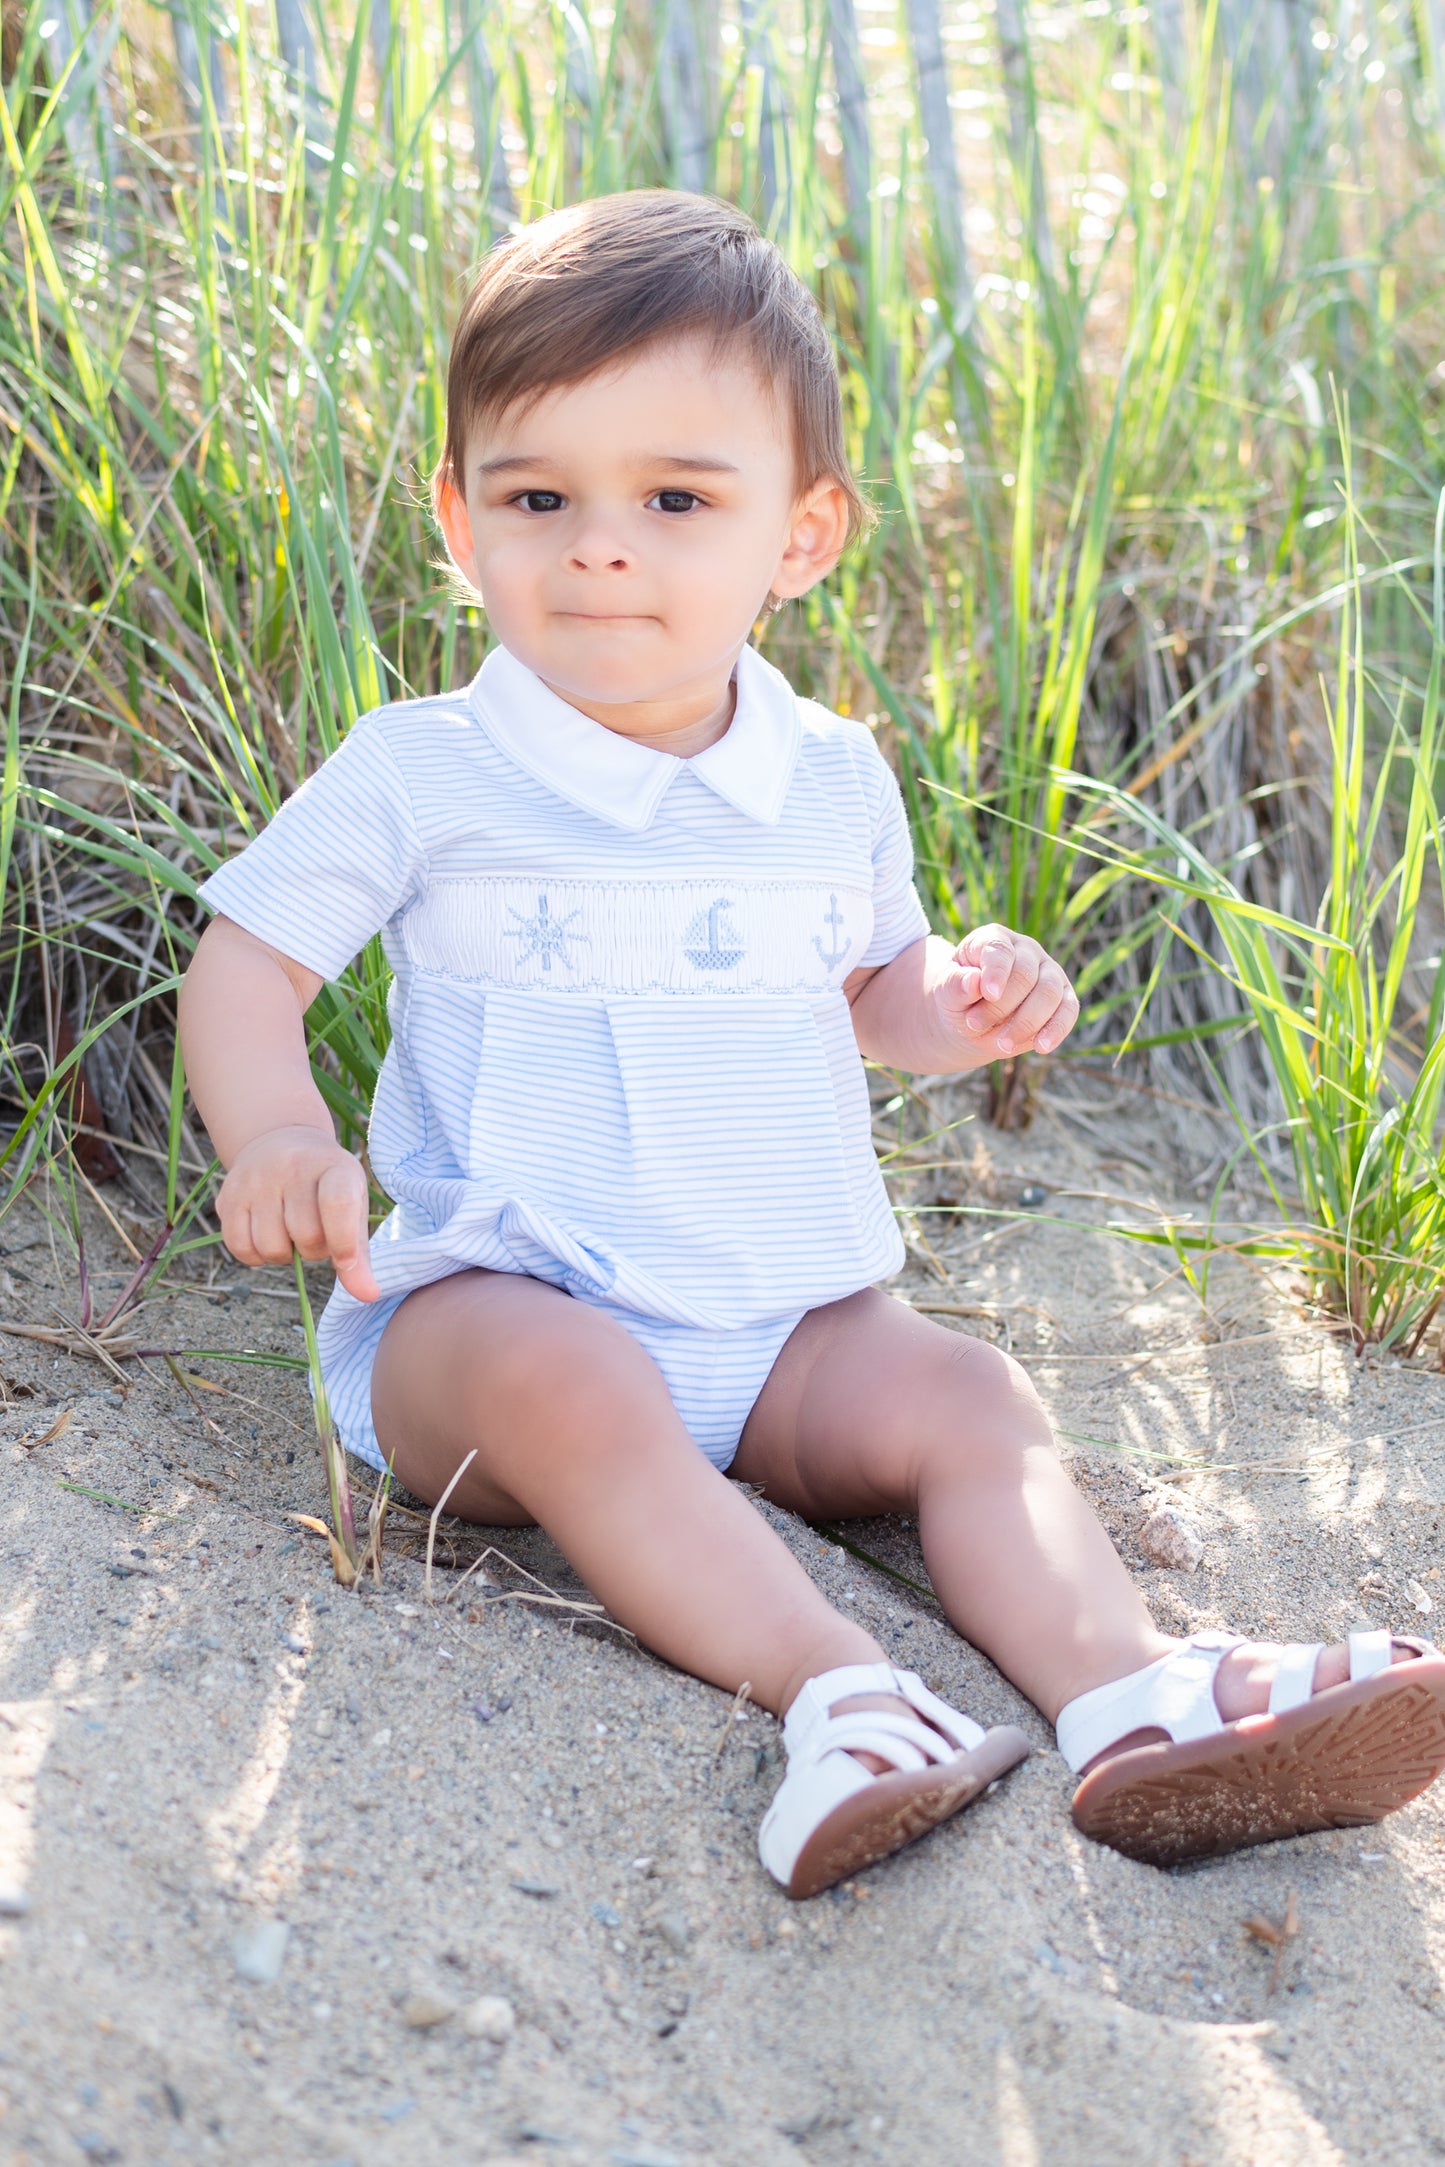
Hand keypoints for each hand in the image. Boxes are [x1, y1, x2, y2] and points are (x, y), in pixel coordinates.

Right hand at [215, 1124, 379, 1302]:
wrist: (279, 1140)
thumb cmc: (326, 1184)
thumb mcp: (352, 1205)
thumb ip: (359, 1253)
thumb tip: (367, 1296)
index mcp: (335, 1166)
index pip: (338, 1204)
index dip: (343, 1241)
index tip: (345, 1263)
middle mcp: (293, 1167)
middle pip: (306, 1235)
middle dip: (314, 1249)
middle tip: (315, 1233)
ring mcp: (257, 1179)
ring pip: (271, 1246)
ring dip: (284, 1254)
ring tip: (290, 1231)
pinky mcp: (228, 1195)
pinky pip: (240, 1248)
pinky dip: (256, 1256)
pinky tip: (266, 1236)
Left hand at [936, 925, 1078, 1064]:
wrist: (970, 1020)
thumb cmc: (957, 998)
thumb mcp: (945, 992)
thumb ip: (955, 985)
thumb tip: (973, 981)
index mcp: (994, 939)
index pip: (1001, 950)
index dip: (996, 971)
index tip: (988, 994)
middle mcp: (1026, 950)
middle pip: (1026, 975)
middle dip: (1001, 1006)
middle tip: (974, 1025)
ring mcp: (1049, 972)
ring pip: (1050, 993)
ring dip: (1026, 1022)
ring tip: (1001, 1045)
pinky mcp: (1064, 997)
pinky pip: (1069, 1011)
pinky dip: (1056, 1030)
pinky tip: (1041, 1047)